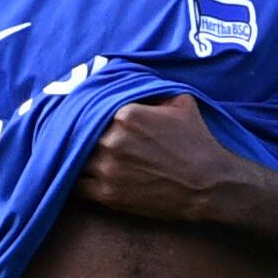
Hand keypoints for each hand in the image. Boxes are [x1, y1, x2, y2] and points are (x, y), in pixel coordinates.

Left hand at [75, 92, 248, 223]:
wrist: (208, 184)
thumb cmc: (197, 141)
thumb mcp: (180, 102)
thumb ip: (151, 90)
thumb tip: (130, 83)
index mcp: (126, 113)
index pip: (89, 106)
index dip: (83, 109)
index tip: (78, 112)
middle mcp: (111, 140)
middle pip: (76, 133)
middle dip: (74, 133)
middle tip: (68, 133)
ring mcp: (108, 169)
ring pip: (71, 159)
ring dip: (71, 157)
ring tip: (71, 155)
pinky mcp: (108, 195)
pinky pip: (75, 186)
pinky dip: (72, 181)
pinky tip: (75, 176)